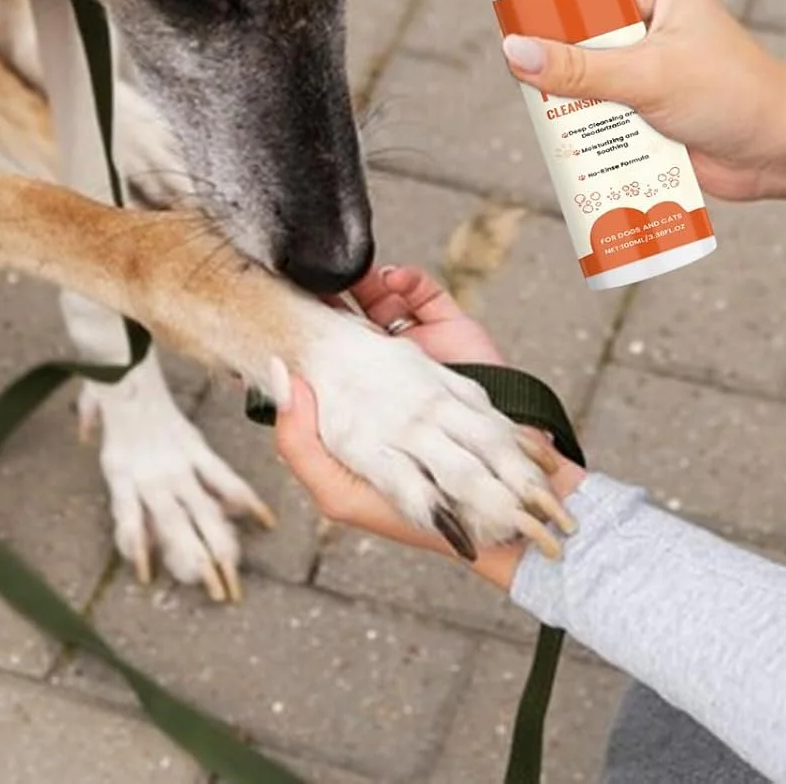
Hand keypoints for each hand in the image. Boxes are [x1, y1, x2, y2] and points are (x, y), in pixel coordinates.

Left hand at [275, 266, 583, 588]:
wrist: (505, 500)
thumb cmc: (418, 511)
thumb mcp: (340, 493)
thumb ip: (301, 446)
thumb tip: (283, 379)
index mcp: (354, 408)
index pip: (318, 361)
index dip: (301, 335)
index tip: (280, 310)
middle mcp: (383, 379)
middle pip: (345, 324)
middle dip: (326, 298)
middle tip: (305, 276)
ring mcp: (418, 353)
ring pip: (381, 302)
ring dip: (361, 282)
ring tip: (347, 276)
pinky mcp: (454, 333)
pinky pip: (426, 294)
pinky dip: (406, 279)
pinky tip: (391, 278)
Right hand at [500, 0, 785, 207]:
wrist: (782, 150)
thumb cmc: (734, 95)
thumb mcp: (650, 77)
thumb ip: (580, 69)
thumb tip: (515, 54)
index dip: (541, 10)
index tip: (513, 40)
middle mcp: (641, 7)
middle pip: (568, 31)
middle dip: (552, 66)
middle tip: (535, 93)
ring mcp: (638, 54)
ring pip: (576, 72)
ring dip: (566, 102)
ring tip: (554, 125)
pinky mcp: (638, 94)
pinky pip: (593, 104)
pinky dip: (582, 125)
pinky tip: (567, 145)